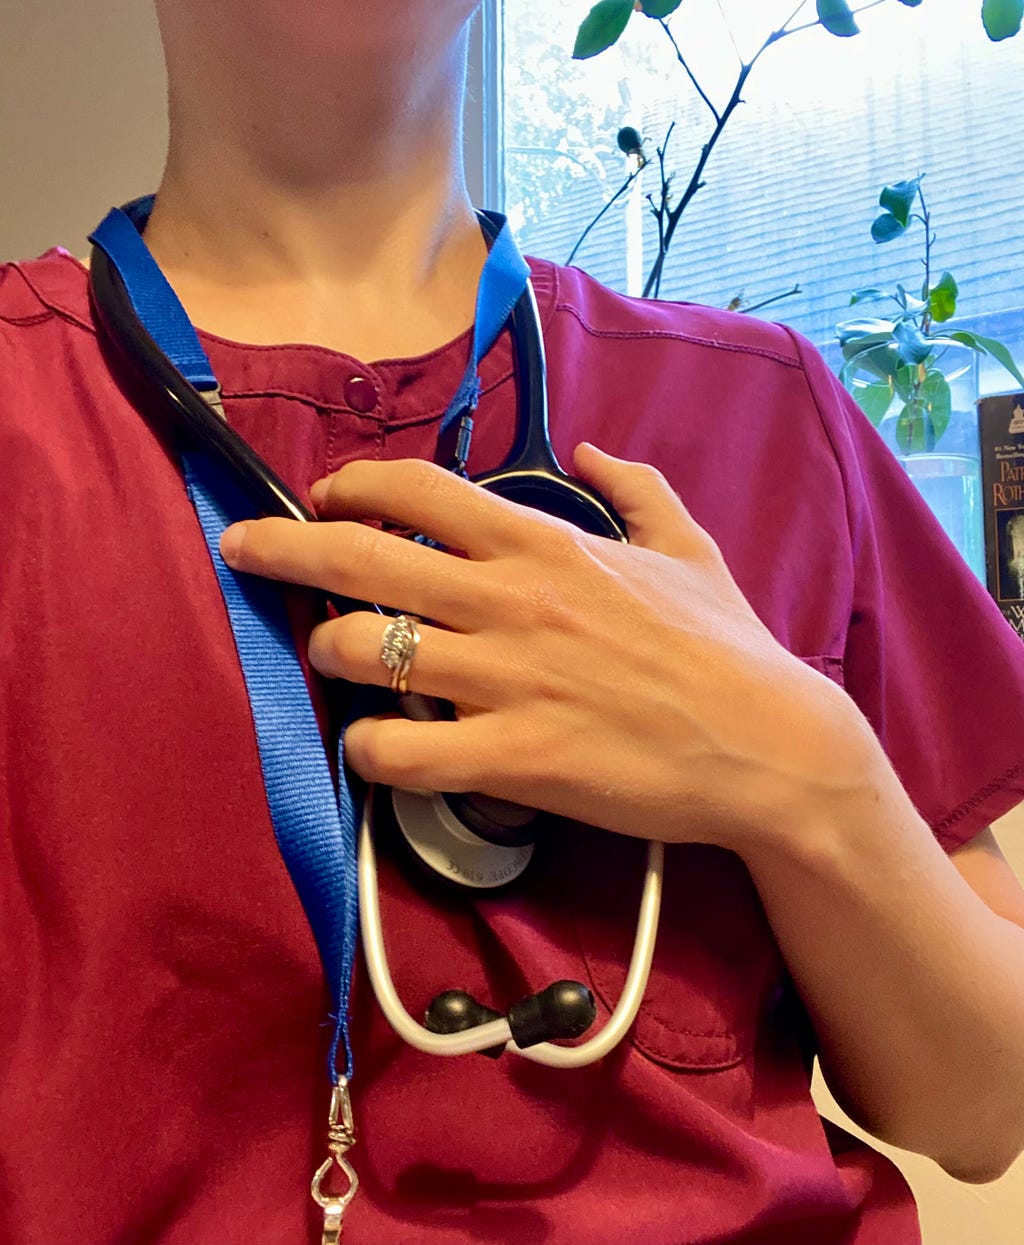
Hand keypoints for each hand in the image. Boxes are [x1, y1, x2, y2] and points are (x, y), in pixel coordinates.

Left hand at [220, 444, 866, 852]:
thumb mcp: (688, 546)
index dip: (351, 484)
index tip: (324, 493)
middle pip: (359, 559)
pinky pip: (400, 752)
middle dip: (283, 547)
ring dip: (323, 652)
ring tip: (324, 657)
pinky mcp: (514, 757)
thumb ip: (635, 486)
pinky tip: (372, 746)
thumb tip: (592, 449)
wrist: (769, 745)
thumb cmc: (727, 645)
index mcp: (545, 545)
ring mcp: (506, 679)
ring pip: (360, 652)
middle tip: (241, 549)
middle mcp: (510, 601)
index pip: (418, 490)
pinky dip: (368, 749)